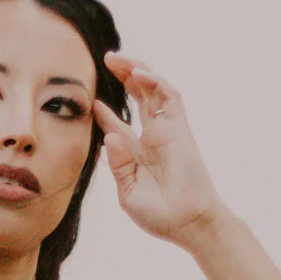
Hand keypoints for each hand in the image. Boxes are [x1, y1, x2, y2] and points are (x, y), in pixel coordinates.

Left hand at [96, 54, 226, 248]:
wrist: (187, 221)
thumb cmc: (158, 214)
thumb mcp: (127, 192)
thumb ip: (118, 165)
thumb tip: (108, 136)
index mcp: (138, 155)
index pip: (119, 126)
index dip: (106, 113)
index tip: (92, 103)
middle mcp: (152, 138)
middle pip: (137, 98)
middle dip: (122, 78)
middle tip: (106, 60)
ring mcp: (166, 130)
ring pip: (152, 89)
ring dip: (136, 70)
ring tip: (117, 58)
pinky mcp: (180, 126)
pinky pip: (169, 96)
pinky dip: (155, 81)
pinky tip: (138, 74)